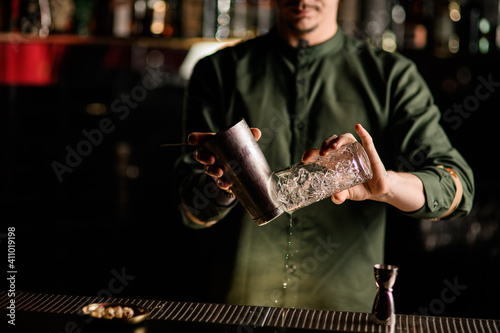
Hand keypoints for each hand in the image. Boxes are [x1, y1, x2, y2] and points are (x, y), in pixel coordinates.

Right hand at [188, 128, 261, 189]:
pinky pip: (218, 181)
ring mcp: (213, 167)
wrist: (239, 170)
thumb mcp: (241, 143)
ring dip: (213, 171)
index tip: (192, 139)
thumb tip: (256, 132)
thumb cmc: (236, 151)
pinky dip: (222, 183)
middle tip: (212, 159)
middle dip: (203, 157)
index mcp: (213, 143)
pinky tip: (227, 184)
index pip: (200, 139)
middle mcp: (210, 155)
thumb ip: (247, 136)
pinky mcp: (219, 178)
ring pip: (208, 169)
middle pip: (200, 154)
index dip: (195, 138)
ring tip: (220, 172)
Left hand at [302, 124, 424, 211]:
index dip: (312, 153)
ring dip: (338, 140)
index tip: (305, 158)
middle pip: (332, 142)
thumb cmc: (358, 188)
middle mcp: (344, 153)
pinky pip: (367, 140)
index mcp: (334, 161)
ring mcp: (356, 151)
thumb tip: (336, 197)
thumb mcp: (347, 193)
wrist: (376, 190)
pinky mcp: (370, 152)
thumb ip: (340, 196)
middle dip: (325, 145)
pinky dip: (363, 133)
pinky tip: (358, 127)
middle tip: (322, 154)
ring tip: (333, 147)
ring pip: (346, 138)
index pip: (320, 152)